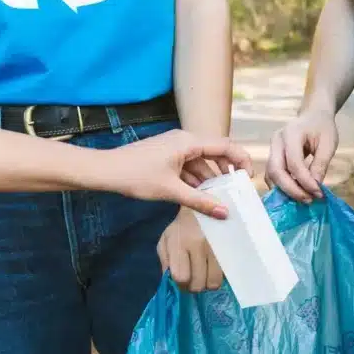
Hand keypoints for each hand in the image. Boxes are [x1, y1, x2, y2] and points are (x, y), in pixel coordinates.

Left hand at [111, 129, 252, 218]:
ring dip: (209, 180)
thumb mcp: (171, 191)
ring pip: (201, 163)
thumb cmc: (136, 176)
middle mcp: (184, 140)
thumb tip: (225, 213)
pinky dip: (195, 181)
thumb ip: (200, 201)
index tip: (247, 179)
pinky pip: (188, 167)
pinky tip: (199, 197)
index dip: (241, 161)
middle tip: (236, 192)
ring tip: (219, 200)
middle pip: (215, 154)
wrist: (106, 171)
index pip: (226, 146)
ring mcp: (174, 148)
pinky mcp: (166, 157)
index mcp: (189, 141)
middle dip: (226, 173)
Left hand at [157, 207, 221, 292]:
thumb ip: (165, 261)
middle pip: (198, 283)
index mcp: (180, 242)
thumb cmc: (182, 226)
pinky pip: (225, 274)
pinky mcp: (230, 248)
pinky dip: (219, 275)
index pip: (181, 276)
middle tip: (194, 277)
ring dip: (208, 283)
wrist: (205, 206)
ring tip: (205, 273)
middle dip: (194, 285)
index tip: (182, 279)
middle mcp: (199, 244)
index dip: (181, 284)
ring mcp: (217, 246)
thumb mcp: (166, 240)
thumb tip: (172, 282)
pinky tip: (214, 268)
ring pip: (214, 282)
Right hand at [265, 111, 338, 202]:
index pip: (293, 162)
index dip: (304, 181)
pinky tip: (296, 193)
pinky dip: (282, 187)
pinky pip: (272, 176)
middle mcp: (276, 141)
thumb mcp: (329, 143)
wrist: (313, 116)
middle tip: (308, 200)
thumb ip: (320, 164)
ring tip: (304, 198)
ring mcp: (271, 149)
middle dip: (291, 189)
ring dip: (285, 190)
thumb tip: (315, 187)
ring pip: (271, 175)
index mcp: (291, 133)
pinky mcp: (272, 157)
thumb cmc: (322, 127)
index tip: (318, 193)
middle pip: (276, 170)